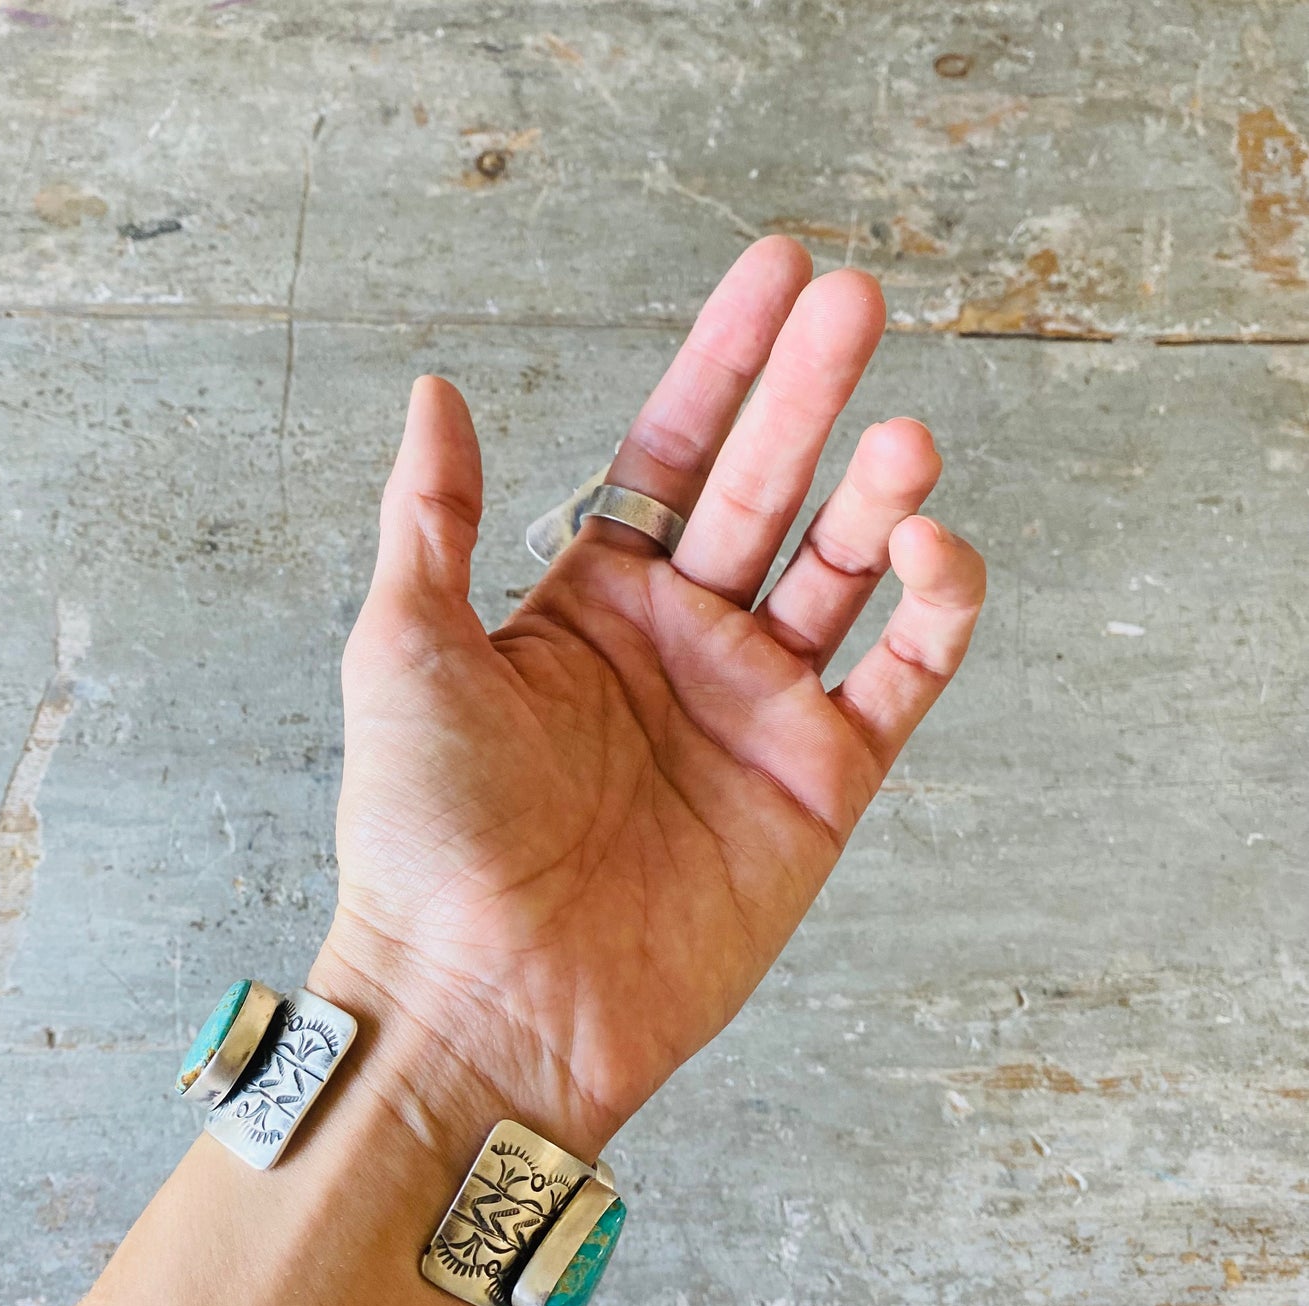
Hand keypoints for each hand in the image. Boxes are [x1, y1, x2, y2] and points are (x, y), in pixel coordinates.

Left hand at [310, 237, 984, 1160]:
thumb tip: (434, 392)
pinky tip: (930, 554)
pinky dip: (931, 615)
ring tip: (903, 438)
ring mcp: (755, 711)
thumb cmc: (425, 836)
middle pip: (768, 491)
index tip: (776, 273)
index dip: (725, 361)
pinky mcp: (817, 786)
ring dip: (881, 498)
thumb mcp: (403, 651)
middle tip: (855, 302)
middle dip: (811, 396)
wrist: (484, 1002)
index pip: (673, 450)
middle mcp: (682, 643)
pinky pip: (898, 681)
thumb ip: (431, 520)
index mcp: (592, 602)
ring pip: (844, 575)